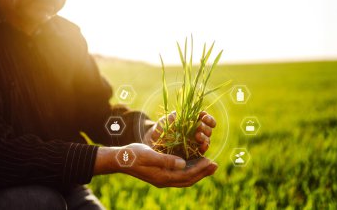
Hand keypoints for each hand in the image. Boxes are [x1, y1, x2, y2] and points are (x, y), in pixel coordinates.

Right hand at [93, 143, 217, 187]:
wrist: (120, 160)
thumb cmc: (133, 155)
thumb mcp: (149, 155)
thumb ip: (166, 160)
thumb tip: (183, 163)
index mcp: (163, 177)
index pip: (187, 175)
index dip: (200, 169)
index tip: (212, 162)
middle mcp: (165, 180)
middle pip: (188, 179)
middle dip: (203, 172)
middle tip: (216, 165)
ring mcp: (162, 178)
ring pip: (185, 178)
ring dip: (198, 172)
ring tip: (209, 164)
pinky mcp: (161, 174)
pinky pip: (179, 175)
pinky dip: (189, 170)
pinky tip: (193, 163)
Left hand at [146, 111, 216, 153]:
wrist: (152, 144)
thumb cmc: (160, 130)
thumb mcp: (165, 121)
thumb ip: (174, 117)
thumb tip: (183, 114)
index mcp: (193, 123)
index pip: (206, 120)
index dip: (208, 118)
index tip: (204, 116)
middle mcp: (197, 133)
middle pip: (208, 130)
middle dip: (205, 127)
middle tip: (199, 126)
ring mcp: (196, 144)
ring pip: (206, 140)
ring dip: (205, 137)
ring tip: (198, 136)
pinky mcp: (193, 155)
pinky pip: (202, 152)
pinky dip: (204, 148)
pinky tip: (203, 145)